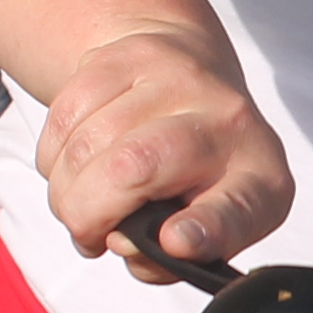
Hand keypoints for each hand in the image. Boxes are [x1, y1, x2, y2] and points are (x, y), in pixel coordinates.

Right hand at [36, 22, 294, 284]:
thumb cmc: (197, 175)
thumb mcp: (202, 228)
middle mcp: (227, 119)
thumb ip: (165, 258)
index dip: (205, 228)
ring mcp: (176, 77)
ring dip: (66, 191)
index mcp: (259, 179)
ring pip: (87, 144)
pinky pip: (64, 117)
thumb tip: (118, 241)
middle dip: (91, 212)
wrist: (190, 71)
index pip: (236, 208)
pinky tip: (74, 168)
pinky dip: (52, 158)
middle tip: (87, 236)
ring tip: (80, 204)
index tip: (174, 241)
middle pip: (136, 166)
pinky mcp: (126, 54)